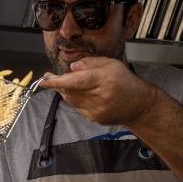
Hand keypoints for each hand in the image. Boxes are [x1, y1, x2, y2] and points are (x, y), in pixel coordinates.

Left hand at [38, 57, 157, 125]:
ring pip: (71, 100)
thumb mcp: (111, 64)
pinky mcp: (95, 118)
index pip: (76, 81)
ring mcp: (97, 110)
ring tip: (68, 82)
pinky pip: (77, 107)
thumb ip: (89, 63)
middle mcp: (101, 97)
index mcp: (105, 79)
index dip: (58, 81)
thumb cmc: (124, 82)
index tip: (44, 80)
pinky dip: (75, 99)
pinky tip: (83, 94)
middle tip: (50, 77)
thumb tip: (72, 67)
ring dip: (66, 91)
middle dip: (58, 84)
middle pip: (70, 91)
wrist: (138, 105)